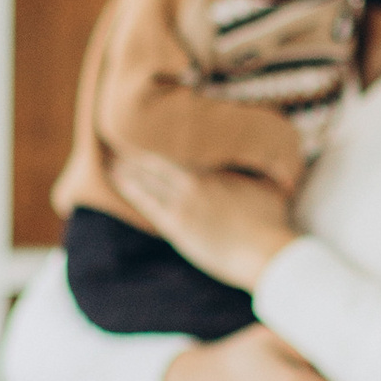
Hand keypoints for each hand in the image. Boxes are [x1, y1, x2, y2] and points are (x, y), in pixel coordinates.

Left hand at [111, 152, 296, 291]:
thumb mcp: (268, 185)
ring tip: (109, 157)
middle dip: (136, 149)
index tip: (147, 128)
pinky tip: (116, 178)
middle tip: (116, 137)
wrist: (265, 252)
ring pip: (148, 176)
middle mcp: (197, 180)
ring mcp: (184, 201)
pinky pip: (146, 201)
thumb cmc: (271, 222)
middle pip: (159, 159)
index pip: (182, 147)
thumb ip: (258, 168)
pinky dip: (130, 187)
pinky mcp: (176, 224)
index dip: (161, 139)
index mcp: (217, 169)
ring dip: (127, 165)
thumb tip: (265, 153)